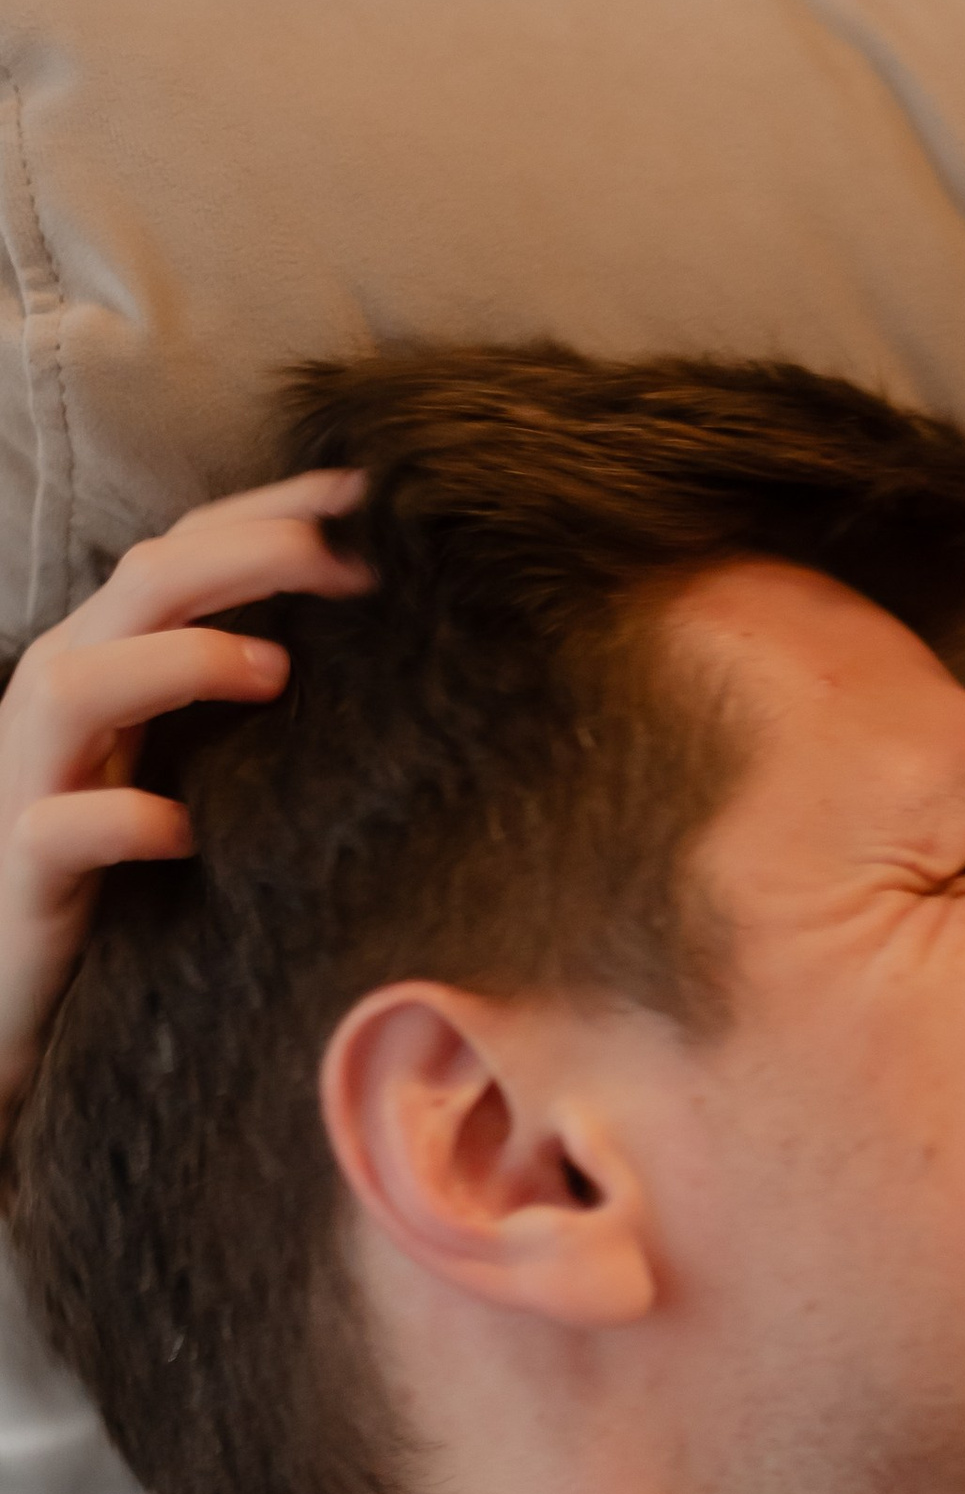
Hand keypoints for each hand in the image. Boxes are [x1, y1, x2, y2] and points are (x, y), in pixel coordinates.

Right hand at [0, 473, 368, 1121]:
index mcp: (113, 662)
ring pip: (75, 685)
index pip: (187, 552)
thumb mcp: (210, 774)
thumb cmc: (139, 881)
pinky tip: (182, 829)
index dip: (273, 510)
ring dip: (178, 664)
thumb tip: (398, 657)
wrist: (30, 998)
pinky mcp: (22, 874)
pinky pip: (56, 829)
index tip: (374, 495)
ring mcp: (30, 782)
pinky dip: (117, 817)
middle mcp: (64, 703)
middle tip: (355, 562)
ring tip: (277, 670)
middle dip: (246, 553)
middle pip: (140, 587)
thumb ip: (260, 709)